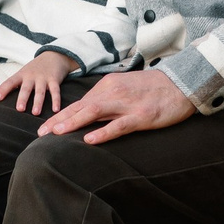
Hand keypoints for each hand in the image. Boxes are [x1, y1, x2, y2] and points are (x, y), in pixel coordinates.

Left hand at [0, 50, 78, 118]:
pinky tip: (55, 110)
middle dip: (22, 98)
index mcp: (21, 75)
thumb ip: (10, 83)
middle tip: (20, 109)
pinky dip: (56, 100)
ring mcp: (43, 78)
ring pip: (40, 91)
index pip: (10, 82)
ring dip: (38, 102)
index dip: (4, 89)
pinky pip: (55, 91)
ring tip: (35, 113)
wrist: (54, 56)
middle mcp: (31, 76)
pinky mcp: (54, 80)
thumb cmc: (35, 68)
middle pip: (26, 88)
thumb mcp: (21, 73)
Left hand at [36, 65, 194, 144]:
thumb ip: (108, 98)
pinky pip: (119, 125)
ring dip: (73, 123)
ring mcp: (127, 104)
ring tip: (56, 134)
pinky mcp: (141, 116)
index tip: (45, 126)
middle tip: (41, 133)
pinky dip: (103, 133)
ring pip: (94, 113)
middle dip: (59, 120)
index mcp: (108, 85)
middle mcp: (113, 92)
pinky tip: (89, 140)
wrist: (182, 83)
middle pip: (81, 106)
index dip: (61, 114)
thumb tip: (88, 112)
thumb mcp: (126, 87)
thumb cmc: (154, 88)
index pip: (80, 102)